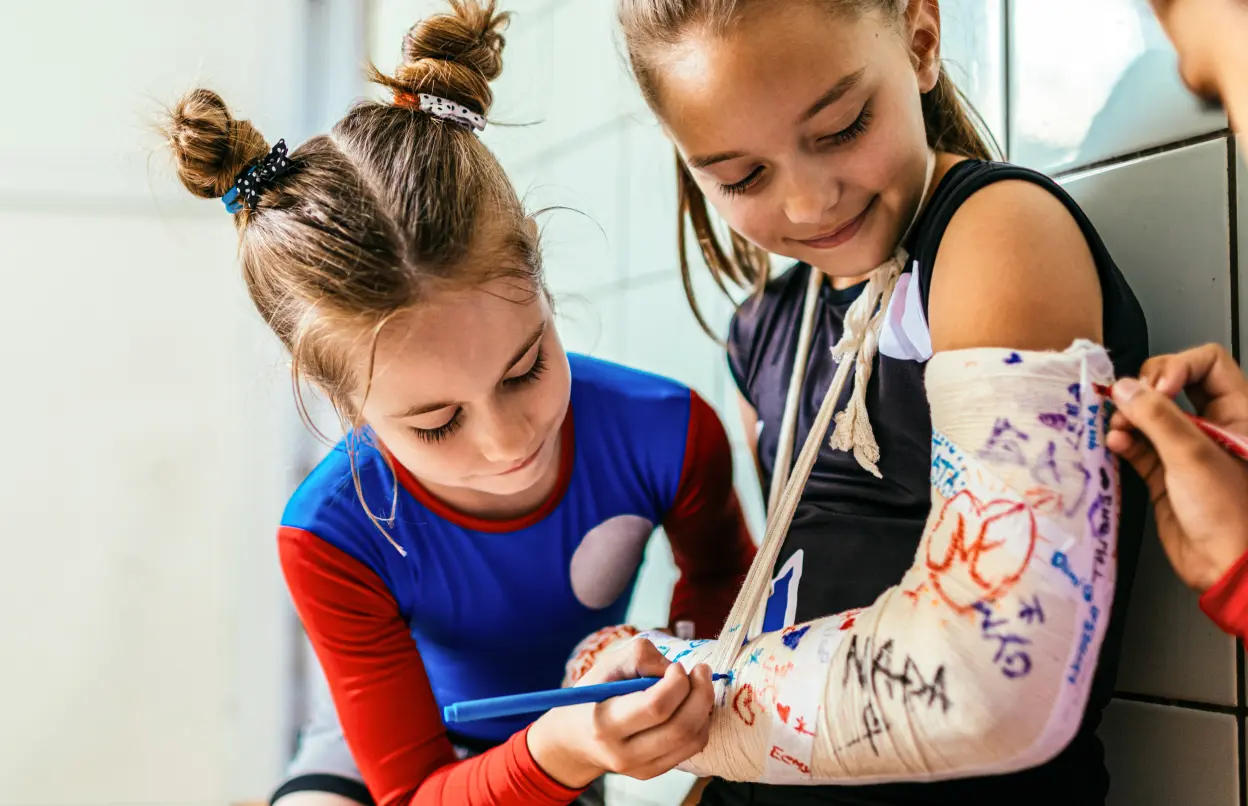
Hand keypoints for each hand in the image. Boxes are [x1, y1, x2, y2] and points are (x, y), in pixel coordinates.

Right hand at [527, 639, 714, 787]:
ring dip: (704, 707)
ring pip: (692, 739)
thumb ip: (639, 656)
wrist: (574, 741)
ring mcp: (640, 768)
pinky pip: (691, 748)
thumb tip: (673, 669)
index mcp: (605, 723)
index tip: (677, 666)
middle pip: (681, 727)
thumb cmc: (592, 697)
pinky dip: (701, 722)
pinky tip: (692, 705)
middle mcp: (623, 753)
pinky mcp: (653, 771)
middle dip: (700, 693)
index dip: (676, 682)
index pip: (656, 707)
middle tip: (701, 670)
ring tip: (698, 685)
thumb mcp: (605, 666)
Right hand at [1107, 343, 1247, 590]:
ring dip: (1128, 417)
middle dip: (1145, 390)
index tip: (1158, 387)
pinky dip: (1123, 441)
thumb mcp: (1192, 456)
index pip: (1207, 363)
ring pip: (1150, 415)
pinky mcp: (1164, 473)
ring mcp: (1187, 449)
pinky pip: (1137, 445)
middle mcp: (1213, 426)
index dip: (1178, 366)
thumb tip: (1125, 388)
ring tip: (1119, 428)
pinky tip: (1116, 444)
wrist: (1226, 567)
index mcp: (1238, 413)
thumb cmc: (1231, 514)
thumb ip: (1156, 416)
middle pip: (1172, 384)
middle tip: (1133, 404)